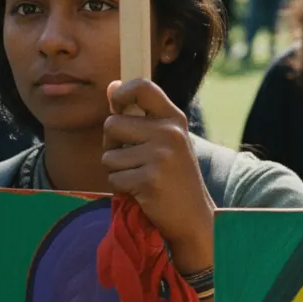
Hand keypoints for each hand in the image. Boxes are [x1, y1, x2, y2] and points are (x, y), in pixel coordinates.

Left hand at [102, 79, 214, 271]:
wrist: (193, 215)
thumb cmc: (174, 175)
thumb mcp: (164, 139)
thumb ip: (139, 114)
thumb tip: (111, 86)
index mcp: (174, 118)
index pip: (143, 86)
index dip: (121, 93)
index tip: (118, 106)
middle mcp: (169, 132)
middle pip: (112, 124)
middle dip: (112, 144)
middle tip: (132, 158)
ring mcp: (161, 155)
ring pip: (108, 156)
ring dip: (116, 170)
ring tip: (141, 177)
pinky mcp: (150, 179)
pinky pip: (114, 178)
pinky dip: (121, 188)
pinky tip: (142, 191)